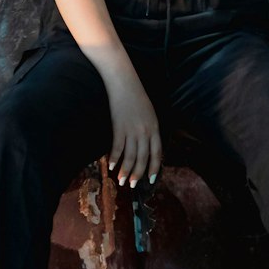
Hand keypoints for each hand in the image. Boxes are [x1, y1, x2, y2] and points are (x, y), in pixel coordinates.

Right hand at [104, 71, 161, 187]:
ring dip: (126, 171)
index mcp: (155, 128)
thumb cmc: (137, 97)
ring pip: (130, 156)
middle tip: (132, 185)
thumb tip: (147, 146)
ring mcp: (132, 130)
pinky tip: (111, 166)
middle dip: (138, 174)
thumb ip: (150, 129)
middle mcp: (145, 131)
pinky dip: (114, 158)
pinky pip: (117, 147)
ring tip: (122, 181)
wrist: (124, 83)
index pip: (157, 153)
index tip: (150, 179)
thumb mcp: (149, 113)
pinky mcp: (119, 127)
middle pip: (142, 158)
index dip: (153, 168)